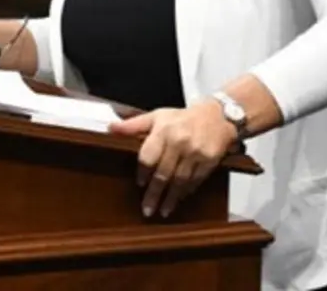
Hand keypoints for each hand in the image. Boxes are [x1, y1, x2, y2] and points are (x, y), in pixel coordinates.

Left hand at [108, 100, 237, 218]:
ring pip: (180, 180)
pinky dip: (187, 191)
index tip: (139, 184)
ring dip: (171, 198)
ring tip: (163, 211)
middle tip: (147, 210)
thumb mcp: (156, 116)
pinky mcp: (209, 160)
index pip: (148, 156)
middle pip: (163, 173)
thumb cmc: (182, 118)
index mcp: (163, 130)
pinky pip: (196, 180)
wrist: (217, 115)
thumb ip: (133, 125)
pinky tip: (180, 199)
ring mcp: (196, 152)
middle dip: (154, 194)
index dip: (143, 173)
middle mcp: (179, 141)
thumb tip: (110, 128)